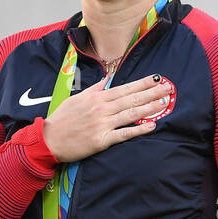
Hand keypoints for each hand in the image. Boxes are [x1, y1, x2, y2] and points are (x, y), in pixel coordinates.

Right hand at [41, 74, 172, 162]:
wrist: (49, 139)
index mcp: (97, 98)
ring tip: (163, 103)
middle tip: (168, 88)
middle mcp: (102, 109)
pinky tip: (152, 126)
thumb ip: (95, 88)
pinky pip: (124, 134)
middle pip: (132, 99)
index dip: (142, 83)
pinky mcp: (102, 140)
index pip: (125, 88)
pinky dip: (138, 130)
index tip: (157, 78)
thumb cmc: (62, 119)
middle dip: (151, 92)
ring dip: (149, 108)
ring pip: (131, 114)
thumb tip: (108, 78)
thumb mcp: (77, 98)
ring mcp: (103, 124)